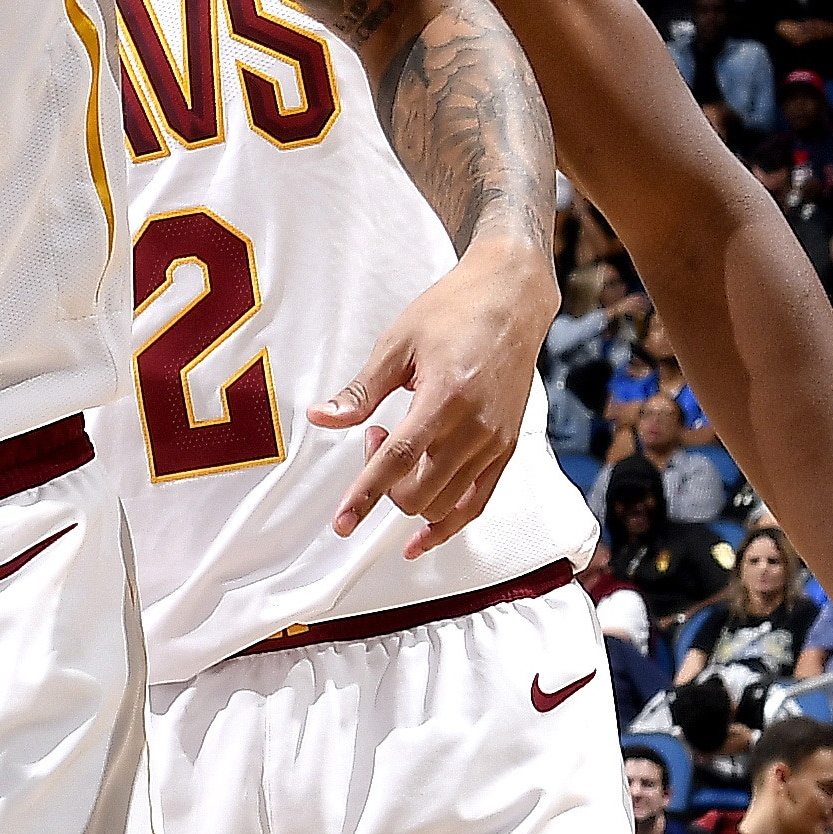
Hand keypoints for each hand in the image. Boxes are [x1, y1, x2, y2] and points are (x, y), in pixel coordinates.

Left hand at [313, 244, 556, 551]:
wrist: (511, 299)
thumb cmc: (453, 312)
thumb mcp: (397, 344)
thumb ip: (361, 391)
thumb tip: (321, 418)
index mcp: (445, 397)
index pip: (398, 460)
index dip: (366, 494)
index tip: (342, 521)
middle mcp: (476, 427)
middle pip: (420, 490)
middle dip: (384, 484)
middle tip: (374, 435)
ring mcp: (496, 441)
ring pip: (446, 504)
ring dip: (411, 494)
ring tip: (400, 448)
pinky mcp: (507, 447)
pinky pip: (477, 502)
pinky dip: (448, 523)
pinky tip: (422, 534)